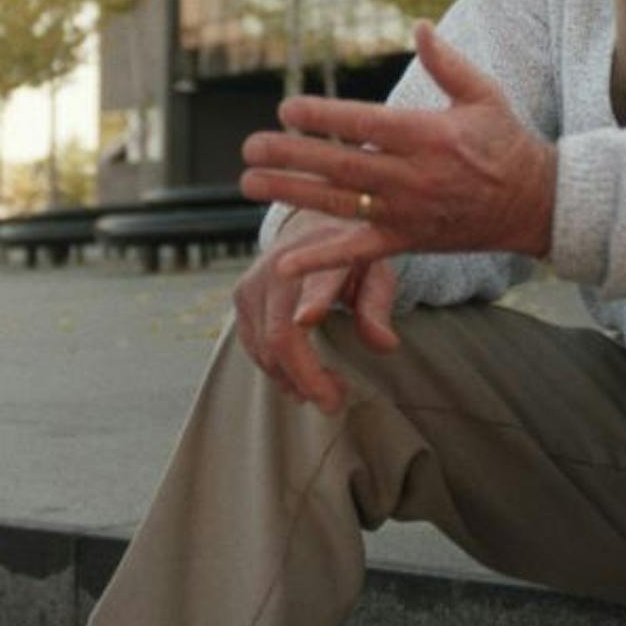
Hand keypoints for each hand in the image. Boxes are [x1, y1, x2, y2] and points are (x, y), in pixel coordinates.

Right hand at [231, 211, 399, 414]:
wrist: (309, 222)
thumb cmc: (348, 252)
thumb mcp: (375, 271)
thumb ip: (377, 307)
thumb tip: (385, 345)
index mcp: (321, 257)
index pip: (315, 283)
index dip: (310, 302)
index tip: (308, 320)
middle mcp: (280, 268)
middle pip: (282, 337)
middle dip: (308, 378)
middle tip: (335, 403)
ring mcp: (254, 282)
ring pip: (264, 348)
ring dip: (293, 379)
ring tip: (326, 390)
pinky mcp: (240, 296)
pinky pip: (253, 346)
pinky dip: (275, 369)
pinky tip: (299, 380)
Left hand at [239, 21, 557, 279]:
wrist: (535, 205)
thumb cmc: (506, 142)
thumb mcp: (483, 95)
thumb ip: (447, 63)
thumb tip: (418, 25)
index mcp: (429, 136)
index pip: (367, 125)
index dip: (325, 118)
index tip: (287, 108)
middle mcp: (414, 176)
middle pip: (342, 166)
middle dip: (292, 156)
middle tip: (249, 147)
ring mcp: (408, 212)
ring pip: (340, 204)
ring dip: (291, 194)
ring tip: (249, 183)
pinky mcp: (407, 241)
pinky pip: (359, 253)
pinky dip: (321, 259)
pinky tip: (283, 262)